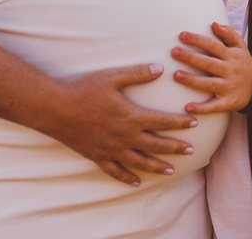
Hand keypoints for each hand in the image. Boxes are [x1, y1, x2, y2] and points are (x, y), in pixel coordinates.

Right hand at [44, 63, 198, 186]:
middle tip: (190, 150)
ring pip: (140, 162)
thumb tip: (160, 69)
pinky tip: (136, 182)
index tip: (194, 123)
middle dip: (175, 148)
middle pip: (156, 145)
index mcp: (131, 116)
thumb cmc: (84, 90)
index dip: (180, 123)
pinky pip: (116, 171)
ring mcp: (112, 149)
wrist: (57, 110)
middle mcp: (125, 137)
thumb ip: (138, 73)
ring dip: (157, 166)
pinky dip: (127, 178)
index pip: (162, 121)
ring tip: (171, 170)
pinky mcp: (98, 157)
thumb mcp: (112, 77)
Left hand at [171, 22, 251, 113]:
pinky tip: (187, 107)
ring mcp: (228, 87)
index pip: (213, 45)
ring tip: (176, 75)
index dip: (198, 40)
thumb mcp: (241, 47)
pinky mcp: (228, 102)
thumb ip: (229, 34)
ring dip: (192, 80)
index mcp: (231, 56)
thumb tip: (214, 23)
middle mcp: (229, 70)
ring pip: (208, 83)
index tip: (182, 35)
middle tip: (174, 52)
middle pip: (208, 63)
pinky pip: (214, 106)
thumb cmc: (244, 64)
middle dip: (191, 57)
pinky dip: (201, 108)